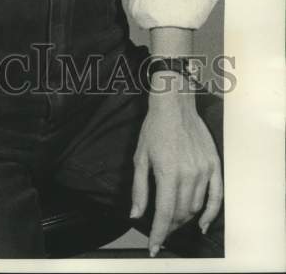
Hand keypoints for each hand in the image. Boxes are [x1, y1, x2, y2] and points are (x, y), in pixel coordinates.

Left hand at [130, 89, 222, 255]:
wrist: (175, 104)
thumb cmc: (153, 128)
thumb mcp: (140, 157)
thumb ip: (139, 189)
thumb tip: (136, 215)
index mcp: (167, 173)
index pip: (165, 213)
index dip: (158, 234)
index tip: (153, 248)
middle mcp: (188, 175)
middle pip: (181, 213)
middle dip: (170, 226)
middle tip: (161, 228)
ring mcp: (204, 171)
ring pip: (196, 207)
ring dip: (185, 219)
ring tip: (175, 221)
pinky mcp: (214, 166)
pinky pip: (217, 197)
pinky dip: (211, 214)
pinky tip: (202, 224)